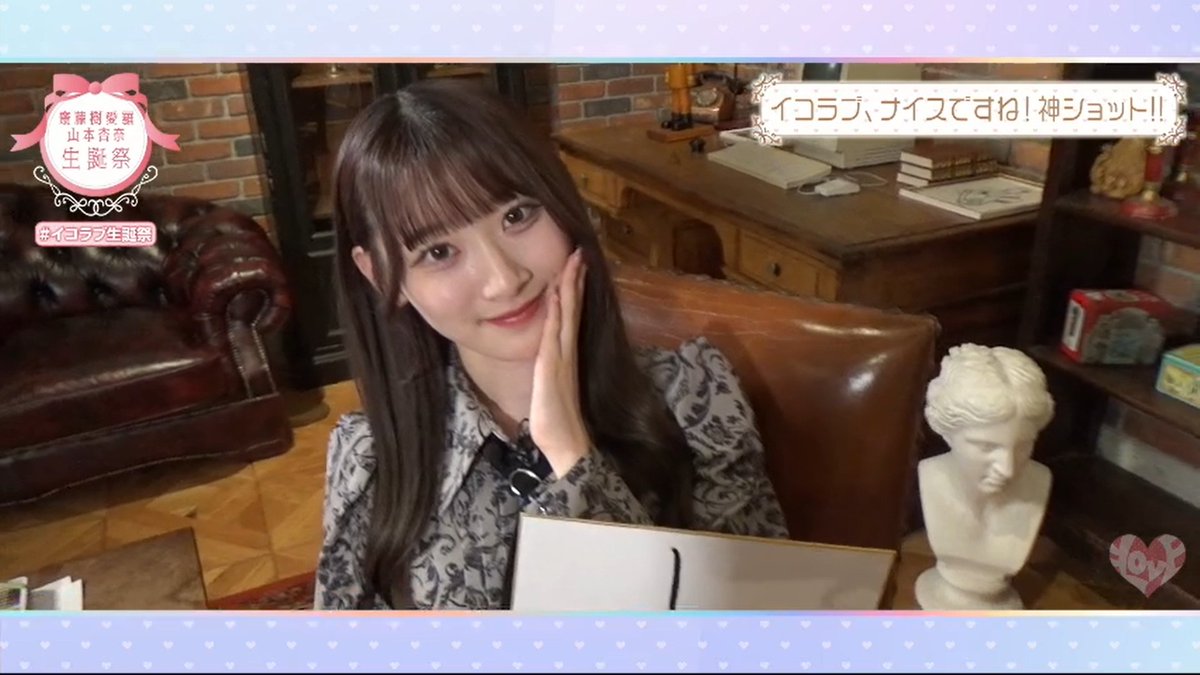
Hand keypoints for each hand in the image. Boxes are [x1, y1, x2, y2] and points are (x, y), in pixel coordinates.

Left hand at [529, 247, 590, 477]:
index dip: (573, 289)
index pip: (570, 314)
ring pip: (566, 313)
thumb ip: (553, 370)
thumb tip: (549, 358)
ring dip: (569, 286)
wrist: (566, 443)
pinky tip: (556, 294)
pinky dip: (557, 311)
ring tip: (573, 261)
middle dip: (575, 279)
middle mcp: (567, 350)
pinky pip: (554, 331)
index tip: (576, 266)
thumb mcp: (552, 387)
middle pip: (572, 307)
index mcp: (566, 354)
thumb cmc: (558, 421)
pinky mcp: (552, 365)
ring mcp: (561, 356)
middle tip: (579, 252)